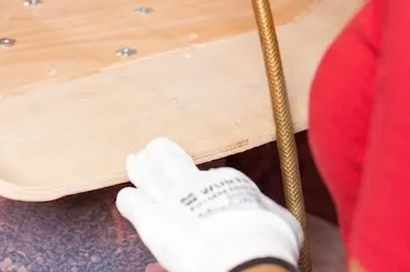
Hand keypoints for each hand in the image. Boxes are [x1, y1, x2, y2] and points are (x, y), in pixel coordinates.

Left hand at [115, 137, 302, 271]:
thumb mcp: (281, 223)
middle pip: (171, 157)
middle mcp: (196, 184)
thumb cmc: (269, 244)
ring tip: (134, 162)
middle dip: (161, 155)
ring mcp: (171, 199)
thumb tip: (273, 220)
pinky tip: (128, 200)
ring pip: (147, 172)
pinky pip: (131, 202)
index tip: (199, 188)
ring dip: (141, 169)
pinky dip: (129, 202)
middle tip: (151, 151)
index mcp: (227, 181)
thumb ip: (267, 215)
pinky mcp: (151, 219)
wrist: (246, 258)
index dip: (201, 184)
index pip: (208, 176)